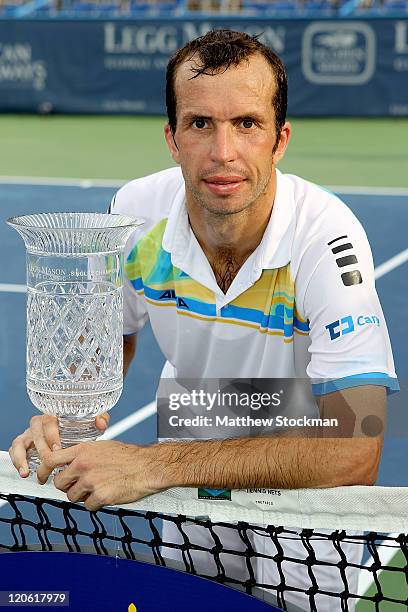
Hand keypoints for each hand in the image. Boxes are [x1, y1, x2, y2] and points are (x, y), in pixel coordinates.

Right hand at [8, 413, 109, 476]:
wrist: (73, 432)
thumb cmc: (81, 425)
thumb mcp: (92, 422)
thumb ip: (100, 418)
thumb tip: (101, 422)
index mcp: (55, 414)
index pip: (49, 420)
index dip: (52, 434)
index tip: (58, 448)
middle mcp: (40, 423)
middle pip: (35, 431)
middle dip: (42, 448)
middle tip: (50, 462)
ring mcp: (30, 433)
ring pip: (20, 441)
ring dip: (22, 457)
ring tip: (29, 471)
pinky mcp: (25, 444)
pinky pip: (15, 450)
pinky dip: (17, 461)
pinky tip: (25, 472)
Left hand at [37, 441, 160, 510]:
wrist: (147, 466)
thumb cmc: (128, 456)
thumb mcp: (102, 447)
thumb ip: (83, 454)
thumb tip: (69, 463)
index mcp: (82, 451)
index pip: (50, 460)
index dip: (42, 470)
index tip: (42, 476)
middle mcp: (83, 465)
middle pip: (59, 483)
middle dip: (67, 486)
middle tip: (79, 485)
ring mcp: (91, 481)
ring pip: (72, 497)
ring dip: (82, 496)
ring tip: (98, 488)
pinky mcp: (100, 496)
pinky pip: (88, 506)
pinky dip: (96, 504)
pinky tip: (107, 494)